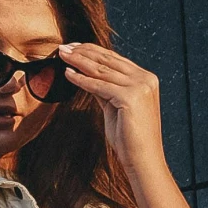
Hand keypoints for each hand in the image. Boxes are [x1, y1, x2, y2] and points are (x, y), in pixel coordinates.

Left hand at [57, 42, 165, 187]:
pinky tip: (68, 74)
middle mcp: (145, 79)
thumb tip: (86, 76)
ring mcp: (140, 87)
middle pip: (108, 60)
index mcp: (145, 79)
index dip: (93, 51)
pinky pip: (99, 86)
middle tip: (63, 47)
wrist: (143, 160)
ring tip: (62, 55)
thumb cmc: (130, 139)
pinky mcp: (130, 98)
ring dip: (79, 61)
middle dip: (83, 52)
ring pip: (102, 70)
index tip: (74, 47)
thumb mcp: (115, 107)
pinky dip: (81, 80)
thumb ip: (105, 90)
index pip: (115, 59)